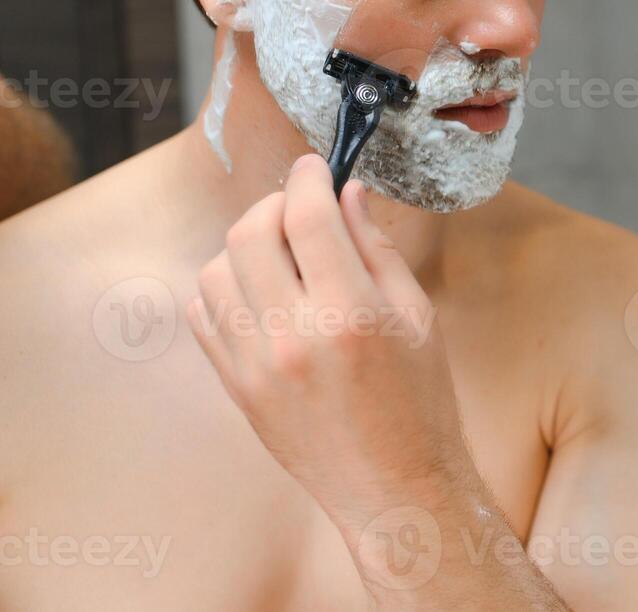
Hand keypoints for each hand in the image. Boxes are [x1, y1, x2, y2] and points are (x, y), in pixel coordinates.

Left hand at [187, 154, 479, 537]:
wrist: (392, 484)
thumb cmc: (419, 402)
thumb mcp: (418, 316)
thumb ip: (376, 250)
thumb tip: (348, 195)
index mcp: (351, 313)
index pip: (308, 216)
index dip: (309, 178)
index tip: (316, 166)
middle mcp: (294, 335)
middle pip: (251, 233)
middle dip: (274, 204)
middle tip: (300, 206)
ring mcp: (255, 364)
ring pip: (217, 269)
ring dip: (246, 246)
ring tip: (280, 253)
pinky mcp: (234, 386)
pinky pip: (203, 314)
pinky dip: (224, 288)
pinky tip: (260, 292)